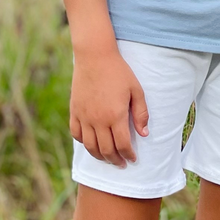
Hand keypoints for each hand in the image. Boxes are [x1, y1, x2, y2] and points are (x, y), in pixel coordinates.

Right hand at [69, 48, 148, 167]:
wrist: (95, 56)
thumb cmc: (119, 72)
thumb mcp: (136, 91)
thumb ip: (141, 113)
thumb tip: (144, 134)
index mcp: (115, 115)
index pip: (123, 144)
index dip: (129, 155)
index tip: (133, 159)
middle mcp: (98, 119)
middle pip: (106, 149)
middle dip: (115, 160)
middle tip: (122, 163)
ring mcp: (84, 116)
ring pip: (90, 146)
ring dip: (100, 156)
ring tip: (108, 158)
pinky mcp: (74, 111)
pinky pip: (76, 133)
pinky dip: (84, 142)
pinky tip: (91, 144)